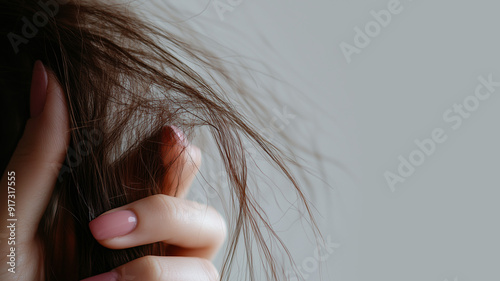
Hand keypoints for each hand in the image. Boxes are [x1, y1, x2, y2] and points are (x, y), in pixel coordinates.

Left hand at [0, 61, 225, 280]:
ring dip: (158, 268)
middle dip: (170, 211)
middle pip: (203, 209)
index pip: (171, 166)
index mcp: (117, 206)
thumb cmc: (4, 278)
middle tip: (107, 226)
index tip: (165, 139)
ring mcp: (164, 275)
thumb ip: (40, 153)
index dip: (176, 150)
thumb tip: (46, 75)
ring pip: (208, 257)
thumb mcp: (13, 217)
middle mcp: (149, 240)